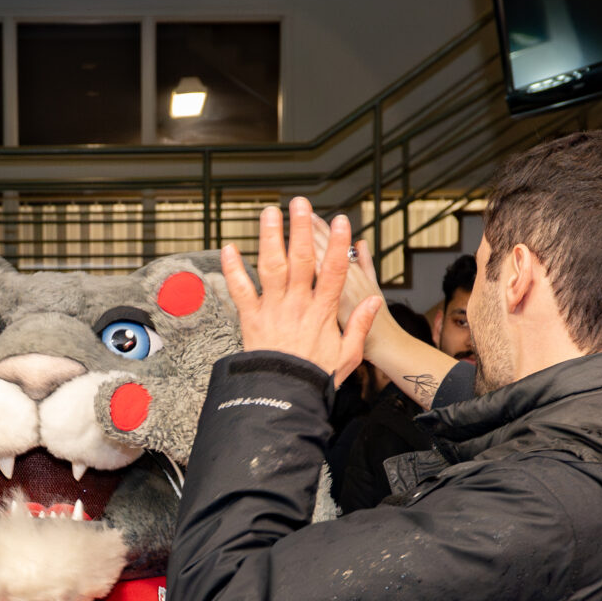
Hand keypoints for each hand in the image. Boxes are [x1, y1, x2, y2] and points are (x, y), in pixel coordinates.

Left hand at [221, 199, 379, 379]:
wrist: (283, 396)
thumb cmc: (315, 377)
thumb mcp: (348, 356)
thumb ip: (359, 326)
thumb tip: (372, 302)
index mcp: (322, 312)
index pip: (333, 272)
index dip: (338, 245)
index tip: (342, 222)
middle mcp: (297, 305)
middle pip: (301, 260)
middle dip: (302, 229)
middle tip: (301, 204)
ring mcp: (272, 309)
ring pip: (270, 267)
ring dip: (270, 238)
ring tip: (270, 213)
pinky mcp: (250, 319)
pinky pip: (240, 290)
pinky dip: (232, 270)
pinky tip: (229, 248)